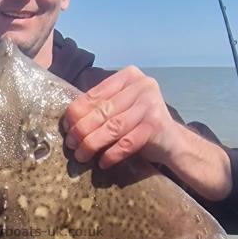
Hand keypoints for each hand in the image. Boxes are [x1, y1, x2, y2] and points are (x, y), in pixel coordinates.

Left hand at [63, 65, 179, 168]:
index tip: (66, 127)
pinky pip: (126, 143)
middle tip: (71, 145)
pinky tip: (102, 162)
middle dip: (82, 130)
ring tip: (82, 156)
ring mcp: (151, 105)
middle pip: (102, 111)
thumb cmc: (139, 123)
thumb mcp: (121, 108)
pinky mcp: (156, 126)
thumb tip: (68, 120)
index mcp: (129, 76)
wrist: (172, 141)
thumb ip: (101, 106)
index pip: (95, 94)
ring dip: (92, 144)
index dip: (76, 112)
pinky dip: (111, 154)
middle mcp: (142, 86)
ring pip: (112, 127)